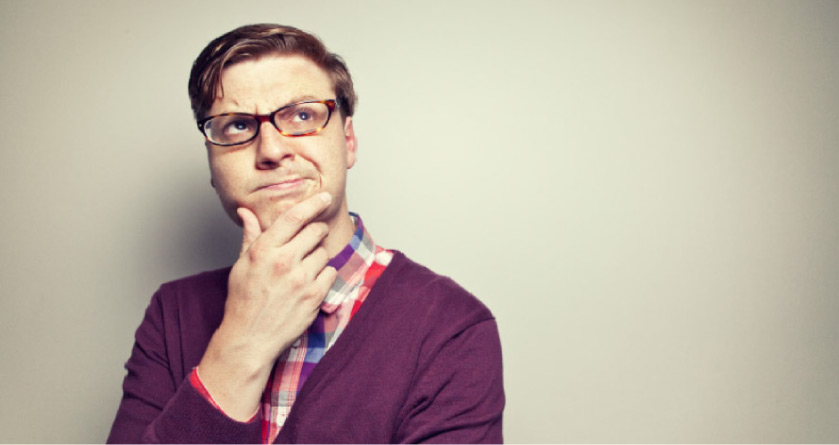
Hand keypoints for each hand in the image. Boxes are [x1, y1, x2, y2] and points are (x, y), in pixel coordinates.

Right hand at [197, 192, 337, 420]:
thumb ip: (250, 236)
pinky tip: (309, 284)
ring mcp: (301, 279)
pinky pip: (331, 273)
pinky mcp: (314, 296)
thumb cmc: (243, 301)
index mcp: (264, 250)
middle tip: (308, 242)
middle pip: (315, 231)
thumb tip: (246, 211)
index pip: (294, 216)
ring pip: (323, 253)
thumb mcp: (241, 265)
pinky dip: (324, 276)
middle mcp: (283, 262)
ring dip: (317, 257)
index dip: (312, 203)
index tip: (324, 196)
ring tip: (302, 270)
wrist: (249, 338)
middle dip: (315, 232)